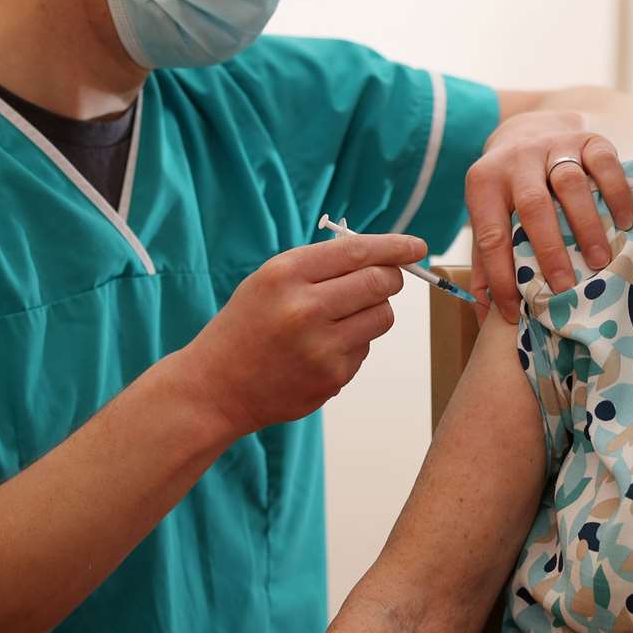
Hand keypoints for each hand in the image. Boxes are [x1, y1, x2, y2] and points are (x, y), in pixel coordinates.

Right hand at [188, 233, 427, 434]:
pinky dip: (353, 343)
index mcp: (286, 275)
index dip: (394, 246)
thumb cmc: (248, 325)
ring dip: (373, 311)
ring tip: (339, 318)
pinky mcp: (332, 378)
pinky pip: (366, 348)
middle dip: (389, 278)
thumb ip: (322, 266)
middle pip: (380, 282)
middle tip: (382, 280)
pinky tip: (320, 350)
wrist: (215, 387)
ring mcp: (321, 347)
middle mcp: (305, 309)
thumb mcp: (270, 280)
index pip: (358, 251)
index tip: (417, 246)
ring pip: (382, 316)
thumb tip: (384, 257)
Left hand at [465, 110, 632, 321]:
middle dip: (549, 249)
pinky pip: (604, 163)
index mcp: (484, 183)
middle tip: (565, 286)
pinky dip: (616, 193)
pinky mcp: (587, 138)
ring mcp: (554, 145)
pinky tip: (625, 222)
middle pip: (533, 205)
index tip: (514, 311)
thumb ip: (486, 260)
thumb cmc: (509, 188)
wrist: (528, 130)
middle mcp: (516, 160)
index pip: (491, 234)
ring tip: (599, 261)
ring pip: (570, 183)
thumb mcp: (489, 215)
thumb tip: (486, 311)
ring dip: (586, 226)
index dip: (501, 276)